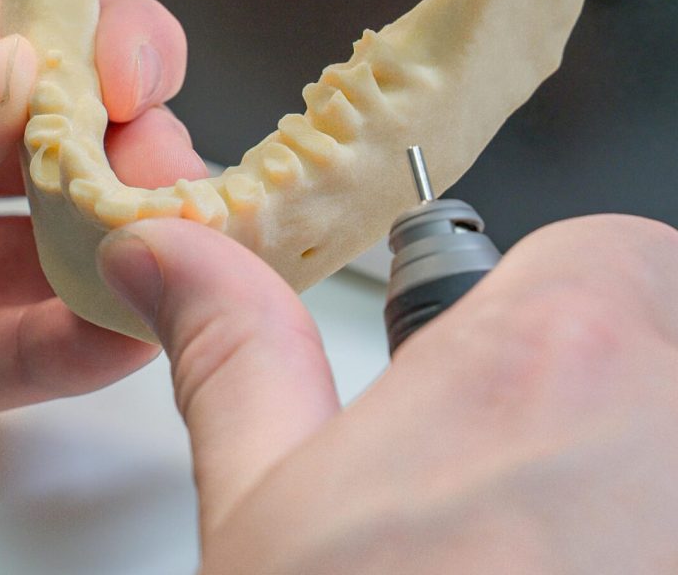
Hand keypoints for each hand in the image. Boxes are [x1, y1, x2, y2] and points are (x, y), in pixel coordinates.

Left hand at [0, 0, 204, 500]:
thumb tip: (10, 81)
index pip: (1, 19)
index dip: (84, 35)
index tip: (133, 70)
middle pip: (37, 140)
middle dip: (115, 150)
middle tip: (162, 175)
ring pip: (23, 254)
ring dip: (101, 253)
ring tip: (165, 258)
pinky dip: (48, 352)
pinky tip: (109, 335)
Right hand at [99, 214, 677, 573]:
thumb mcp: (270, 516)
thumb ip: (235, 349)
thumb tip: (166, 252)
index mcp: (552, 362)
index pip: (613, 251)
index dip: (550, 312)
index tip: (511, 380)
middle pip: (677, 342)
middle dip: (615, 408)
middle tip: (536, 509)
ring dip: (643, 486)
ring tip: (569, 560)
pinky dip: (655, 532)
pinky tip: (604, 573)